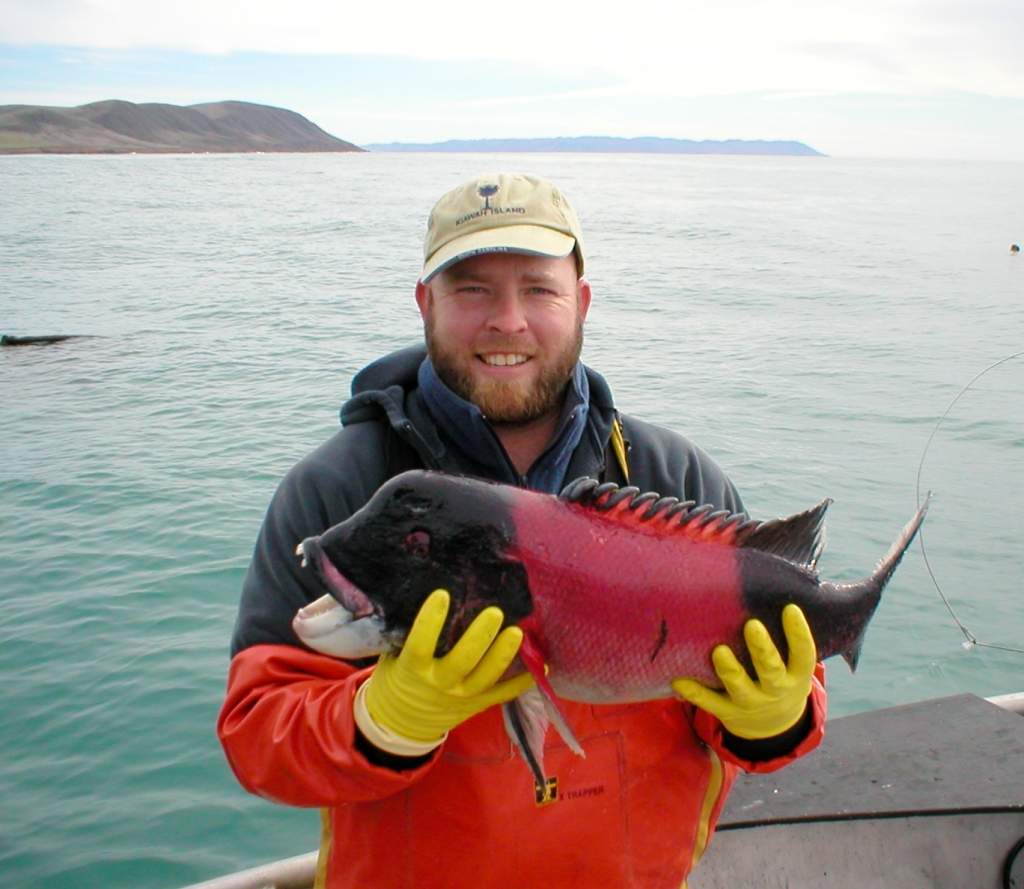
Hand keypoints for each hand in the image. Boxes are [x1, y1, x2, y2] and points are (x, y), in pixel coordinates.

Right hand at [357, 589, 535, 753]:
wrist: (400, 723)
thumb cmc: (397, 679)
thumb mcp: (394, 659)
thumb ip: (408, 637)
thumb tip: (423, 598)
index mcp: (413, 669)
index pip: (421, 643)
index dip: (430, 620)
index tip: (442, 595)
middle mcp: (439, 684)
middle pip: (463, 660)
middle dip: (480, 636)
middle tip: (494, 612)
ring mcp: (461, 697)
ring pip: (486, 677)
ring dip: (503, 654)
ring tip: (517, 632)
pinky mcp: (477, 705)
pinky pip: (503, 694)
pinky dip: (522, 682)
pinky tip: (540, 666)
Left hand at [672, 604, 815, 739]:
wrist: (774, 725)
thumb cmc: (780, 676)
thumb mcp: (793, 664)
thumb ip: (786, 637)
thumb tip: (773, 586)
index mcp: (796, 675)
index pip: (803, 654)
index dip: (798, 633)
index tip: (790, 608)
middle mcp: (776, 690)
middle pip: (771, 671)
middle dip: (762, 649)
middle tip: (751, 625)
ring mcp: (751, 703)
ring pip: (740, 688)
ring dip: (729, 670)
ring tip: (719, 651)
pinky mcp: (728, 711)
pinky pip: (710, 703)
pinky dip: (694, 692)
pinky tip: (678, 680)